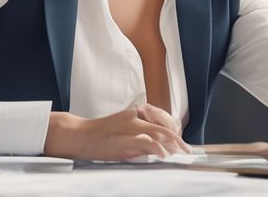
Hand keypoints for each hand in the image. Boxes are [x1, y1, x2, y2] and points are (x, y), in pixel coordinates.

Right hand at [42, 105, 190, 160]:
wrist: (80, 135)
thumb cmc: (101, 135)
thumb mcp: (124, 130)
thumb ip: (140, 136)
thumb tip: (158, 148)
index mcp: (136, 112)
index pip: (163, 120)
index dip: (174, 133)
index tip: (181, 143)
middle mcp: (136, 117)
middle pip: (164, 127)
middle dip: (178, 140)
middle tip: (187, 150)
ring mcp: (131, 127)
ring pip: (159, 133)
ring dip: (172, 145)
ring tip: (180, 153)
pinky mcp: (125, 138)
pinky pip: (146, 142)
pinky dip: (157, 149)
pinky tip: (163, 155)